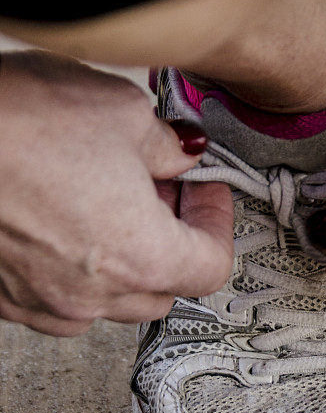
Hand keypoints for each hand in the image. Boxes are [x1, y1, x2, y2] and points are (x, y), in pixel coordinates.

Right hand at [0, 50, 232, 335]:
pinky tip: (66, 226)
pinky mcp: (7, 299)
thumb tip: (179, 155)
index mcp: (140, 257)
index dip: (218, 222)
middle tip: (166, 192)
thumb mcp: (120, 111)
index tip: (207, 192)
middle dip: (177, 240)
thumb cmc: (11, 122)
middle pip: (167, 288)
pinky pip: (62, 301)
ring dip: (128, 262)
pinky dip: (79, 272)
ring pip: (114, 301)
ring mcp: (45, 302)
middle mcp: (94, 295)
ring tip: (113, 206)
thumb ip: (167, 146)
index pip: (212, 264)